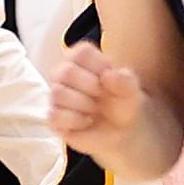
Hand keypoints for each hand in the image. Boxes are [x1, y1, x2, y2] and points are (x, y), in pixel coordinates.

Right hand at [50, 42, 143, 156]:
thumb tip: (108, 75)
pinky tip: (86, 121)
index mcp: (82, 59)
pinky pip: (55, 115)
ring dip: (85, 105)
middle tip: (103, 96)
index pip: (81, 53)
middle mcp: (64, 74)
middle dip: (92, 88)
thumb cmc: (121, 103)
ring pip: (58, 93)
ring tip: (95, 110)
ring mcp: (55, 95)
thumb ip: (125, 80)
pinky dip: (76, 121)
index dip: (99, 67)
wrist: (120, 131)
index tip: (109, 78)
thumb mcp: (131, 90)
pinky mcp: (52, 117)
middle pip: (66, 72)